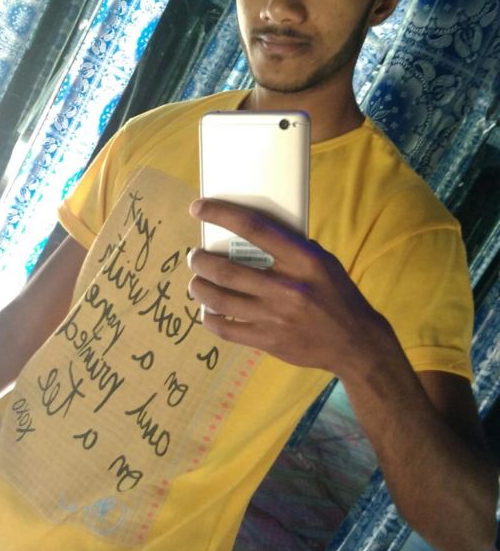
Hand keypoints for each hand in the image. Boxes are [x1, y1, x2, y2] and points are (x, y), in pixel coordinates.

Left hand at [188, 199, 392, 377]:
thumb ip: (291, 247)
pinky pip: (226, 328)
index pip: (254, 228)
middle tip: (195, 257)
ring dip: (199, 287)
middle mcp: (286, 287)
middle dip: (200, 261)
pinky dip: (210, 318)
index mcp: (302, 259)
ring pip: (219, 299)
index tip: (199, 208)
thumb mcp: (323, 261)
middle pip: (226, 269)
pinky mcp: (268, 340)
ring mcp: (275, 316)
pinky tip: (207, 311)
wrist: (356, 342)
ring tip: (196, 281)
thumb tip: (253, 231)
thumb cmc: (337, 295)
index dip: (221, 214)